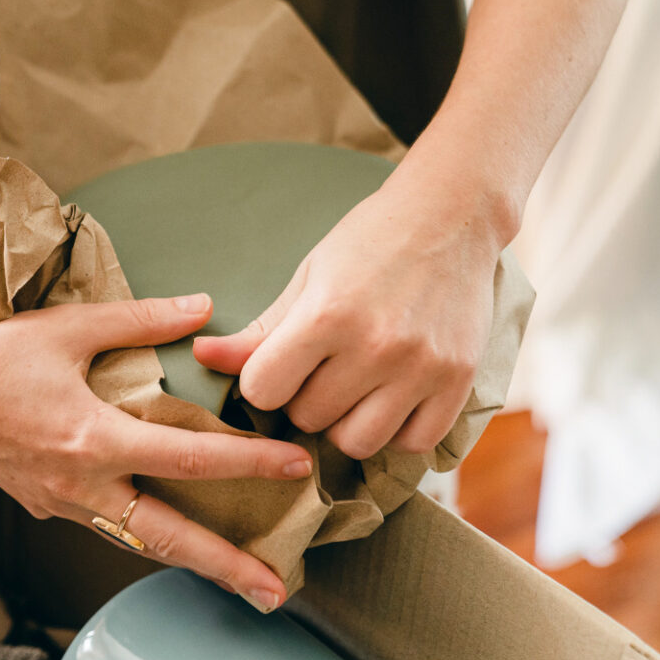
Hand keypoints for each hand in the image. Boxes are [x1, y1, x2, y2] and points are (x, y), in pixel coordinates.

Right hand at [0, 294, 313, 609]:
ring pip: (137, 541)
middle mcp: (81, 486)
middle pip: (169, 538)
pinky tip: (167, 533)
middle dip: (226, 568)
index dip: (249, 464)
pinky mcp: (42, 505)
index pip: (190, 460)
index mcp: (94, 440)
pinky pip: (104, 526)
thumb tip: (202, 309)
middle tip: (275, 592)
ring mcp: (60, 504)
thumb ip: (142, 320)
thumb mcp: (70, 327)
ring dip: (189, 561)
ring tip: (236, 578)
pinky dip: (143, 534)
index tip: (295, 468)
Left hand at [193, 168, 499, 459]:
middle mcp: (376, 346)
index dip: (261, 382)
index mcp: (327, 314)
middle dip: (304, 399)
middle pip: (308, 418)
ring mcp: (422, 367)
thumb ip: (258, 330)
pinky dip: (396, 431)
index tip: (276, 365)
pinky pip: (413, 443)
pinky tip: (390, 399)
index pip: (263, 390)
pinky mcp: (459, 381)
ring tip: (353, 388)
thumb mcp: (306, 279)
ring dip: (345, 423)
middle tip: (321, 368)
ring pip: (357, 442)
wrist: (451, 216)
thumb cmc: (368, 244)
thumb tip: (200, 357)